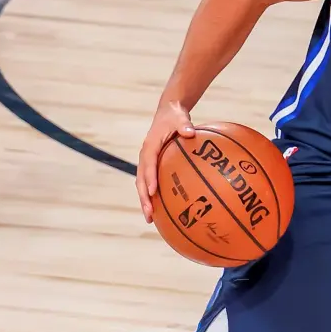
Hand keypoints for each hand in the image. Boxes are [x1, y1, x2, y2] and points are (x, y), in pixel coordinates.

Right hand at [136, 101, 195, 222]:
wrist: (168, 113)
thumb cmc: (175, 117)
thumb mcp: (180, 118)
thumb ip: (184, 125)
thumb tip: (189, 133)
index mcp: (150, 146)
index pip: (148, 164)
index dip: (149, 178)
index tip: (153, 192)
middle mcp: (145, 156)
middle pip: (140, 180)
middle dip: (144, 198)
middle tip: (149, 214)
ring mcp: (147, 162)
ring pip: (142, 184)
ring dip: (145, 201)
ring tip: (150, 219)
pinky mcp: (152, 165)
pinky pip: (150, 182)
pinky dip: (152, 196)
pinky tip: (162, 210)